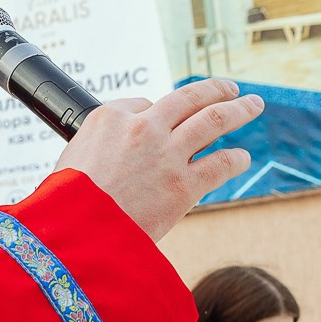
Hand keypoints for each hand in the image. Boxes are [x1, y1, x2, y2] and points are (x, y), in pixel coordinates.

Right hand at [56, 80, 263, 239]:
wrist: (75, 233)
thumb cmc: (67, 202)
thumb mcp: (72, 159)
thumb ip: (101, 147)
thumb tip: (120, 153)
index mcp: (110, 117)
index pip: (143, 104)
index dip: (155, 113)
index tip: (162, 122)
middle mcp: (142, 128)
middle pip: (189, 98)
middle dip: (216, 90)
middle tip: (231, 88)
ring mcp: (167, 154)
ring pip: (215, 120)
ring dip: (239, 109)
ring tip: (252, 104)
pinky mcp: (184, 185)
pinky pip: (220, 163)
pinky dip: (236, 158)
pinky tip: (242, 158)